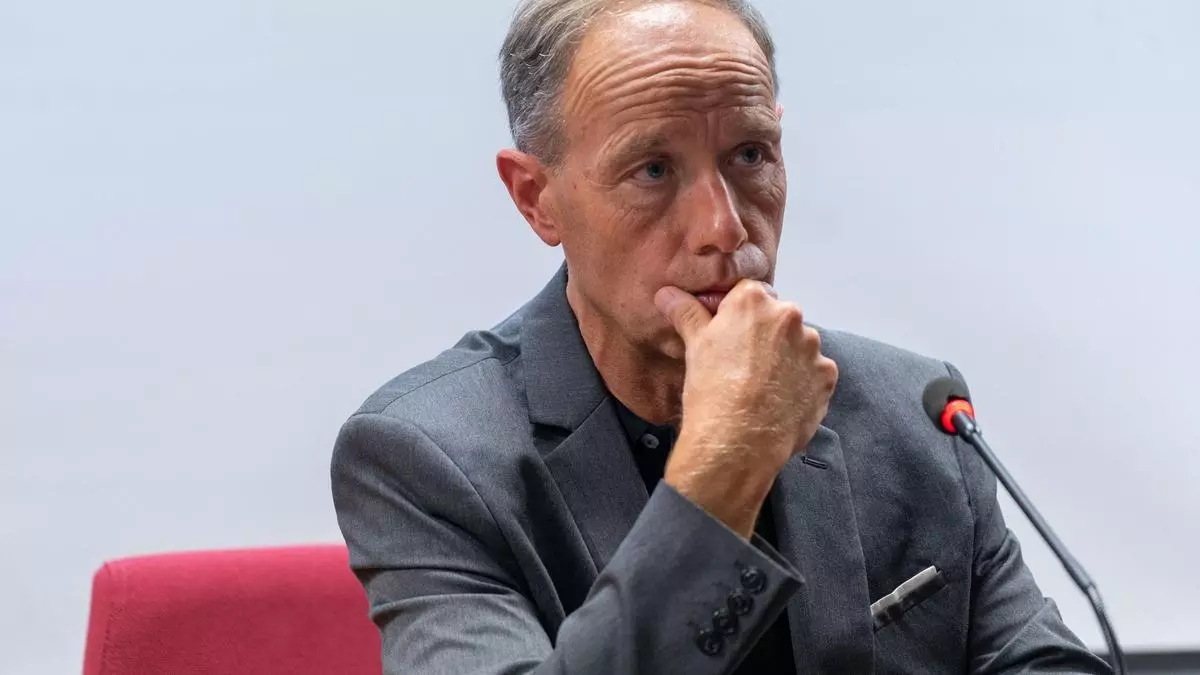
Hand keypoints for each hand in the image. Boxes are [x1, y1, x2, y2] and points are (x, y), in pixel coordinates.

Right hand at [654, 279, 837, 536]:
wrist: (738, 442)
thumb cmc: (712, 391)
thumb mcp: (694, 345)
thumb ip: (687, 312)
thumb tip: (668, 294)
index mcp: (754, 301)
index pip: (749, 294)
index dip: (737, 316)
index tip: (728, 337)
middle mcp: (789, 317)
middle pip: (777, 318)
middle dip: (764, 336)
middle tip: (742, 365)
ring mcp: (811, 347)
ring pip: (797, 345)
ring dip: (784, 359)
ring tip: (761, 387)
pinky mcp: (826, 376)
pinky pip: (813, 373)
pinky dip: (801, 382)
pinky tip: (779, 400)